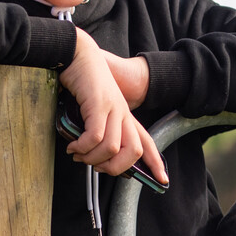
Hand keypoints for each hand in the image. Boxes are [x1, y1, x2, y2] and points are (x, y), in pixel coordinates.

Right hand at [58, 30, 168, 185]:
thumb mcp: (92, 110)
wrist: (77, 54)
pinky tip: (72, 146)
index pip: (146, 141)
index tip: (162, 180)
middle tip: (95, 167)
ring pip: (113, 148)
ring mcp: (113, 108)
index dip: (155, 162)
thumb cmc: (81, 82)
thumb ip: (96, 129)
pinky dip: (82, 147)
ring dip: (92, 158)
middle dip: (115, 168)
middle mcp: (123, 113)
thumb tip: (88, 155)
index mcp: (124, 115)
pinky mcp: (99, 105)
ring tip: (77, 155)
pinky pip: (96, 137)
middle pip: (134, 151)